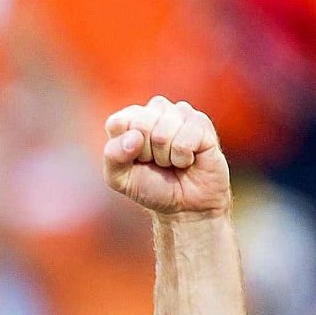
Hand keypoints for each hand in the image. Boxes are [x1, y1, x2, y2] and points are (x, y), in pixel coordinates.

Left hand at [103, 97, 230, 217]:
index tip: (135, 160)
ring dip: (165, 157)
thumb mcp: (119, 178)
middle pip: (141, 124)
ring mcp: (180, 113)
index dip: (124, 149)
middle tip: (156, 162)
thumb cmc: (150, 187)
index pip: (118, 122)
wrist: (185, 205)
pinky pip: (184, 140)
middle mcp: (156, 110)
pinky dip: (183, 158)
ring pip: (163, 133)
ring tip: (172, 161)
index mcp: (130, 118)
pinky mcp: (202, 122)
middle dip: (146, 153)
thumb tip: (134, 137)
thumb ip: (113, 155)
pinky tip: (187, 159)